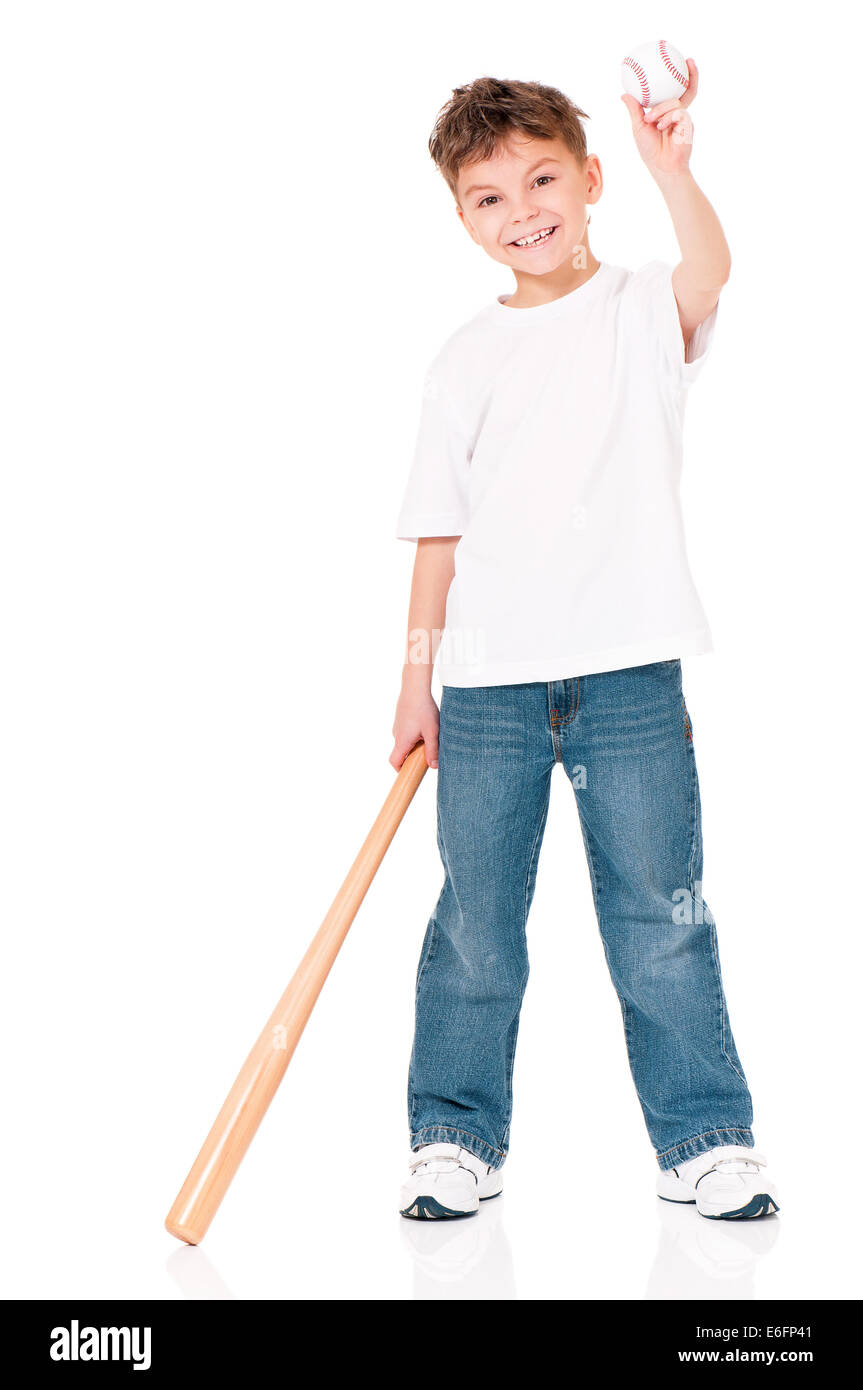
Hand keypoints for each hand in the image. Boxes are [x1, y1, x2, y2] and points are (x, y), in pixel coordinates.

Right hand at [390, 687, 439, 769]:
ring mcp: (398, 726)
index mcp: (402, 741)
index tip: (410, 772)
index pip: (394, 762)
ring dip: (415, 744)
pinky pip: (406, 732)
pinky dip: (414, 734)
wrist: (415, 688)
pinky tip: (425, 725)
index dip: (400, 770)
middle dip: (412, 757)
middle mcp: (397, 735)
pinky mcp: (401, 719)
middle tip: (426, 754)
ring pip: (404, 741)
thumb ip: (433, 750)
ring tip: (429, 736)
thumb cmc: (424, 709)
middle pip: (401, 753)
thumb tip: (434, 766)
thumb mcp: (432, 732)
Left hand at [621, 57, 697, 176]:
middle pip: (686, 90)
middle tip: (689, 60)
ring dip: (660, 110)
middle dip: (690, 74)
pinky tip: (661, 127)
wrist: (662, 167)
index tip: (672, 61)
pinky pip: (678, 112)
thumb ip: (634, 110)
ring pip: (674, 101)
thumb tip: (624, 94)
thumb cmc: (650, 150)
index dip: (675, 78)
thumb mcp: (638, 127)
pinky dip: (667, 118)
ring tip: (651, 121)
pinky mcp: (688, 124)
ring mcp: (684, 118)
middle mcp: (677, 113)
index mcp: (666, 112)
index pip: (672, 92)